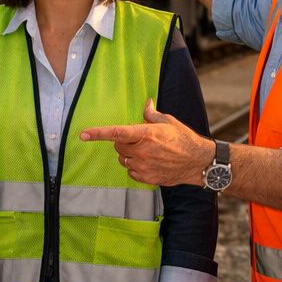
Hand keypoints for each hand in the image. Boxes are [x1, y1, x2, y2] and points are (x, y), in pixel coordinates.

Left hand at [80, 100, 210, 186]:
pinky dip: (136, 167)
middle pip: (118, 146)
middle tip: (139, 139)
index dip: (98, 133)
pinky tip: (150, 163)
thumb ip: (152, 114)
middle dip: (124, 142)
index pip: (116, 133)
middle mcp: (142, 151)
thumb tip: (147, 103)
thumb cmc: (184, 139)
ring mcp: (143, 166)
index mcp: (146, 134)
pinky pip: (131, 172)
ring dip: (129, 155)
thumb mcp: (169, 122)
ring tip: (148, 152)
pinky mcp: (147, 178)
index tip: (83, 134)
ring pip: (123, 160)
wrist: (198, 162)